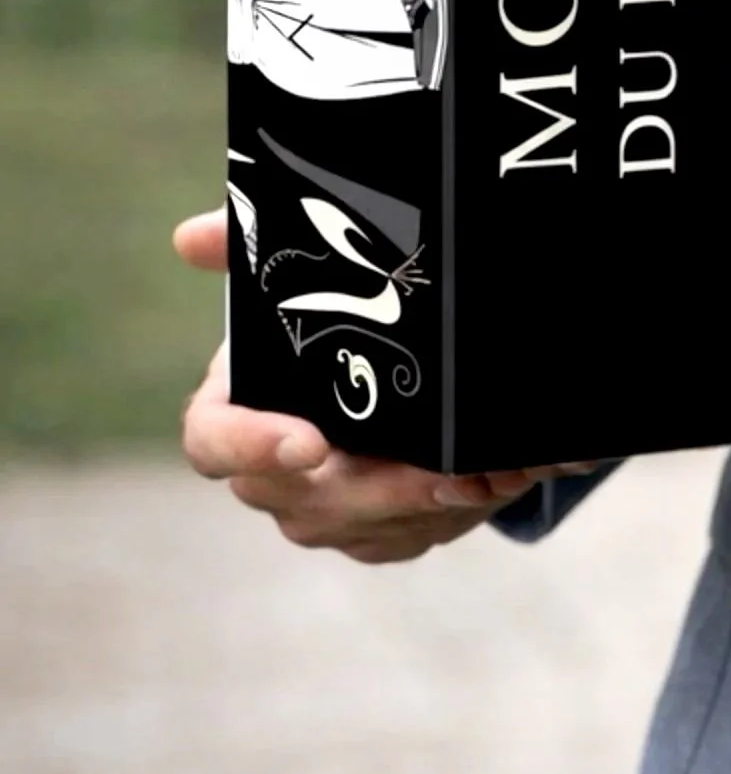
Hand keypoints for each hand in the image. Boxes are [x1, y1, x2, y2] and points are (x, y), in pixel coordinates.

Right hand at [173, 208, 592, 563]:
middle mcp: (268, 473)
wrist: (380, 355)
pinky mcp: (374, 531)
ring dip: (426, 504)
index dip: (252, 445)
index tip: (309, 441)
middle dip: (376, 489)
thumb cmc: (321, 313)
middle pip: (303, 499)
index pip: (213, 442)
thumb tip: (189, 238)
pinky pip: (407, 535)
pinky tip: (497, 479)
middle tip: (438, 472)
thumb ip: (242, 241)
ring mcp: (319, 511)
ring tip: (484, 474)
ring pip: (363, 526)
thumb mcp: (295, 270)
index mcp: (233, 409)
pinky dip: (454, 510)